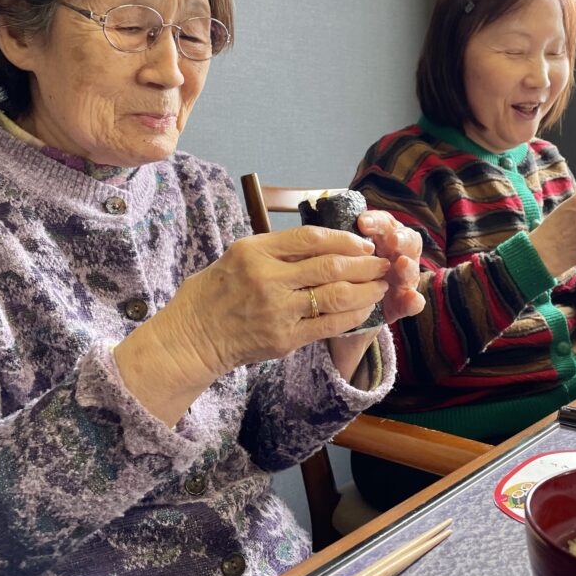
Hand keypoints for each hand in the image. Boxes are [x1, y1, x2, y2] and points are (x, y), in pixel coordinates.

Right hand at [114, 226, 390, 423]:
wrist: (192, 337)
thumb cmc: (214, 293)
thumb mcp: (237, 256)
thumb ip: (276, 249)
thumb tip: (321, 241)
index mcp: (254, 251)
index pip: (311, 237)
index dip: (345, 238)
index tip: (363, 240)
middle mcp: (266, 278)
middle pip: (329, 265)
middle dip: (364, 262)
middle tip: (383, 261)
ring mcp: (276, 310)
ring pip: (335, 295)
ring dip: (365, 289)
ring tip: (381, 285)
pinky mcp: (284, 338)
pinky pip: (328, 324)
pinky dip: (352, 315)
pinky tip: (364, 309)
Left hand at [325, 211, 425, 382]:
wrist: (341, 310)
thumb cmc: (333, 273)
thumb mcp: (329, 257)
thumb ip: (329, 245)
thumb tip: (311, 233)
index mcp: (381, 235)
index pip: (383, 222)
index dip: (376, 221)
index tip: (363, 222)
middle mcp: (396, 253)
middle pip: (405, 241)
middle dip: (398, 239)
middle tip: (391, 240)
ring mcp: (402, 277)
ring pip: (410, 268)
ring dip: (408, 267)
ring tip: (402, 264)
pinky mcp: (403, 302)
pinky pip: (412, 301)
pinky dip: (413, 301)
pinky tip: (412, 300)